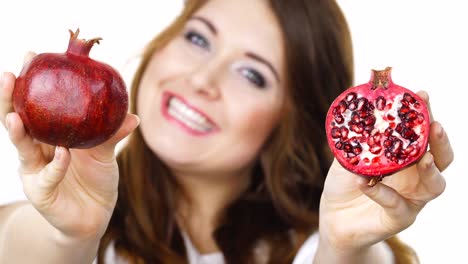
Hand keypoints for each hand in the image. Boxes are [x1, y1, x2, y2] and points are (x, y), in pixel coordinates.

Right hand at [0, 53, 138, 242]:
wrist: (95, 215)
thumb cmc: (96, 179)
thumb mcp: (105, 154)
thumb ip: (113, 135)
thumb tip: (133, 116)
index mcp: (51, 135)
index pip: (35, 105)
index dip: (29, 83)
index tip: (31, 55)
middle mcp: (37, 149)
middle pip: (16, 120)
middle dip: (9, 99)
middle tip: (8, 76)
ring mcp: (35, 170)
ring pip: (21, 147)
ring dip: (17, 131)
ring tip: (15, 116)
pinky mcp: (40, 191)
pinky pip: (47, 175)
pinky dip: (56, 165)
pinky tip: (63, 154)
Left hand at [318, 90, 452, 251]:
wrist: (333, 216)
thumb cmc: (345, 183)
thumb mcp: (347, 156)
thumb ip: (356, 139)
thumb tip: (356, 110)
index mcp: (407, 158)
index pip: (424, 135)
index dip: (426, 115)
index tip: (422, 95)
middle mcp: (416, 177)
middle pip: (442, 158)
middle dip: (440, 140)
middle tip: (434, 125)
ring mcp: (411, 199)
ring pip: (435, 185)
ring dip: (430, 169)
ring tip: (421, 157)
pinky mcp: (399, 218)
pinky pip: (398, 206)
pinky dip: (382, 192)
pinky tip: (366, 183)